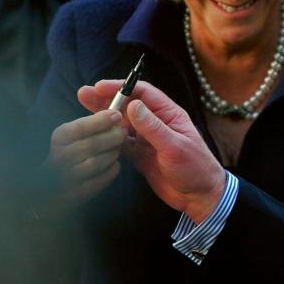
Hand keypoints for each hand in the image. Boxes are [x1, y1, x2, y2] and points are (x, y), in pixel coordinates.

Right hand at [46, 108, 125, 204]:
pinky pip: (100, 181)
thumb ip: (92, 123)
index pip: (79, 128)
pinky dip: (111, 170)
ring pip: (96, 163)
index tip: (117, 115)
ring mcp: (65, 179)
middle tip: (123, 132)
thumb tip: (115, 111)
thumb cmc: (70, 153)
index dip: (100, 120)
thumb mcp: (74, 134)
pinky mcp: (75, 195)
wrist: (51, 189)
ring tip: (118, 148)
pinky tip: (114, 163)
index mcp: (58, 139)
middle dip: (112, 137)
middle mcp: (58, 159)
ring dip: (112, 153)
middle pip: (90, 145)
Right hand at [87, 80, 224, 223]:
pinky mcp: (140, 155)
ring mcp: (147, 139)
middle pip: (129, 106)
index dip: (122, 87)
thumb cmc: (195, 168)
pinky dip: (108, 139)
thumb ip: (153, 127)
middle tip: (84, 94)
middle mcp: (157, 123)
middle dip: (107, 99)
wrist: (200, 196)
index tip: (100, 87)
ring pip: (122, 124)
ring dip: (104, 118)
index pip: (143, 93)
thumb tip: (132, 105)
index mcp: (169, 114)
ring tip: (83, 111)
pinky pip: (121, 143)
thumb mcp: (174, 146)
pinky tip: (94, 136)